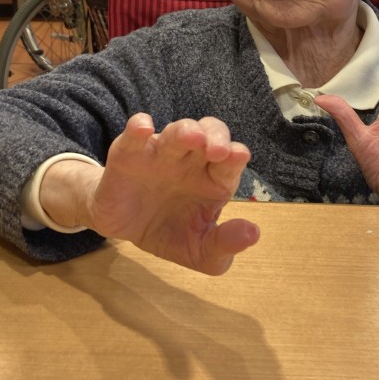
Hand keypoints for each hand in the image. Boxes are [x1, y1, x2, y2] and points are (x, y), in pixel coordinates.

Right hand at [42, 114, 259, 274]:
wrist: (125, 232)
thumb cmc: (170, 233)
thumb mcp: (200, 252)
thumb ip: (225, 244)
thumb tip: (253, 234)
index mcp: (214, 178)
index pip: (230, 160)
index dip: (236, 155)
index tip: (239, 156)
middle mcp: (191, 159)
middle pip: (210, 133)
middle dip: (217, 136)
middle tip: (218, 150)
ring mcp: (160, 153)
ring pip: (176, 130)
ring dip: (185, 130)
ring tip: (192, 137)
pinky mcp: (128, 154)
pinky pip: (134, 137)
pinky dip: (138, 127)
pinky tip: (144, 128)